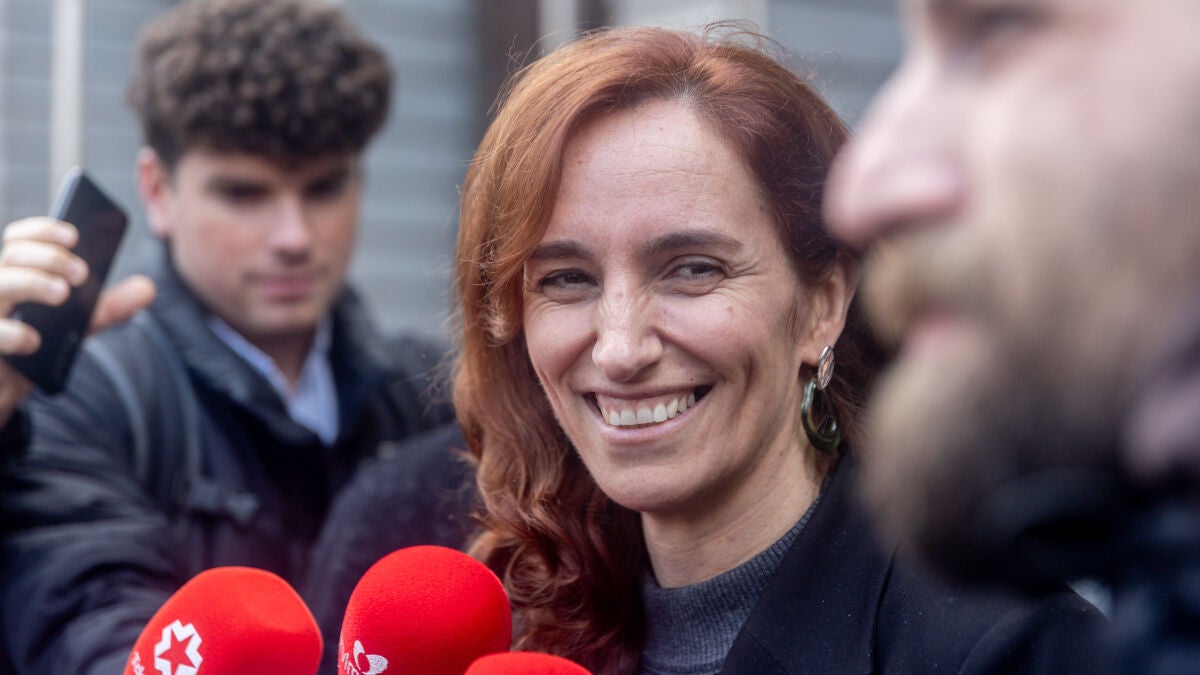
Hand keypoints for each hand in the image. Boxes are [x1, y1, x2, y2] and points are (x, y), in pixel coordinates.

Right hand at [0, 218, 155, 425]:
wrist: (7, 388)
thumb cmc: (38, 346)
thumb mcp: (79, 324)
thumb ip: (110, 306)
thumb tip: (148, 287)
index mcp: (18, 274)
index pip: (20, 239)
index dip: (43, 230)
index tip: (74, 236)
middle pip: (13, 255)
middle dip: (50, 257)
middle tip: (81, 273)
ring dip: (33, 283)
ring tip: (63, 293)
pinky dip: (13, 334)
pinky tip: (34, 340)